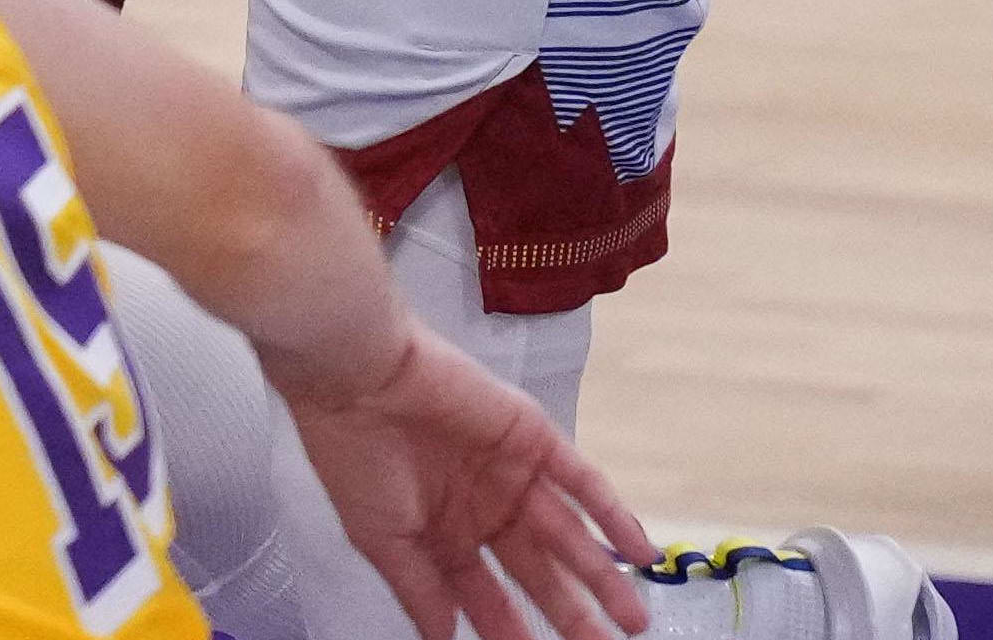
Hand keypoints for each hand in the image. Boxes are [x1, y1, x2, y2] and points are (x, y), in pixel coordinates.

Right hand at [279, 314, 650, 639]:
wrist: (361, 378)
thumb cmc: (355, 454)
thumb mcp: (383, 540)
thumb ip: (421, 591)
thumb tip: (443, 639)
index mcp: (443, 533)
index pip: (489, 596)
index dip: (512, 632)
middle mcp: (483, 507)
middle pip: (538, 573)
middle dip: (571, 614)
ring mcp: (511, 474)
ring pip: (568, 535)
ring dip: (602, 574)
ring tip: (632, 617)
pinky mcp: (533, 439)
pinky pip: (583, 483)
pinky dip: (613, 516)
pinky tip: (637, 550)